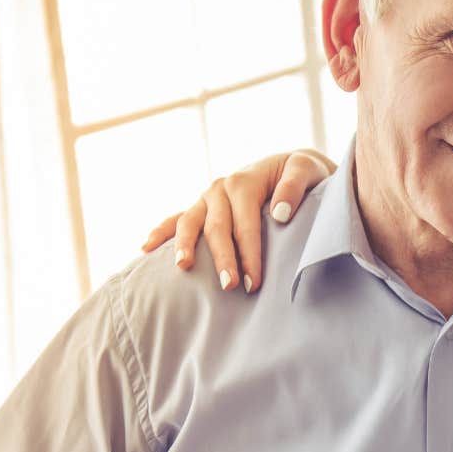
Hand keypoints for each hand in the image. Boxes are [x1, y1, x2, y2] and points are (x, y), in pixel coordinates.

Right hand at [140, 148, 335, 292]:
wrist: (292, 165)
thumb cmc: (302, 172)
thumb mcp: (306, 169)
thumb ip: (294, 187)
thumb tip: (279, 213)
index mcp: (244, 182)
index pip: (245, 225)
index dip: (249, 254)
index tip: (254, 283)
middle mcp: (221, 188)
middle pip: (217, 228)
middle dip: (222, 259)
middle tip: (230, 286)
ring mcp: (208, 196)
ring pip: (191, 223)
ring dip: (185, 246)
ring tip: (183, 267)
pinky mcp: (203, 205)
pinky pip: (178, 218)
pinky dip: (162, 231)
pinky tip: (146, 247)